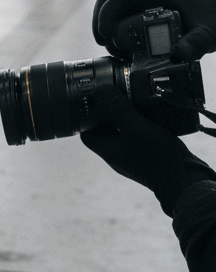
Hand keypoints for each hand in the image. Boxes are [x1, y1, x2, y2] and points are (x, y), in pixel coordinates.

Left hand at [80, 86, 214, 214]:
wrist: (184, 180)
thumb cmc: (156, 155)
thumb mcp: (136, 128)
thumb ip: (117, 110)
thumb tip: (100, 91)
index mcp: (107, 151)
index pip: (87, 134)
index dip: (87, 119)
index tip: (94, 102)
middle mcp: (117, 156)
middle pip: (105, 132)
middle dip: (109, 114)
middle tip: (117, 96)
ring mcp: (134, 158)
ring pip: (125, 134)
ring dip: (128, 118)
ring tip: (136, 101)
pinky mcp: (150, 157)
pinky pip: (141, 138)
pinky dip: (143, 125)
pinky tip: (153, 114)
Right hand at [93, 0, 215, 59]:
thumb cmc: (213, 15)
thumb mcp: (207, 32)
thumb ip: (196, 43)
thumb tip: (179, 55)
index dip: (106, 15)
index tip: (106, 36)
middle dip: (101, 23)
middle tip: (106, 46)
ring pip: (112, 6)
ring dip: (106, 27)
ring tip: (115, 49)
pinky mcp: (143, 4)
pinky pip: (120, 12)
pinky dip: (115, 28)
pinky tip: (123, 46)